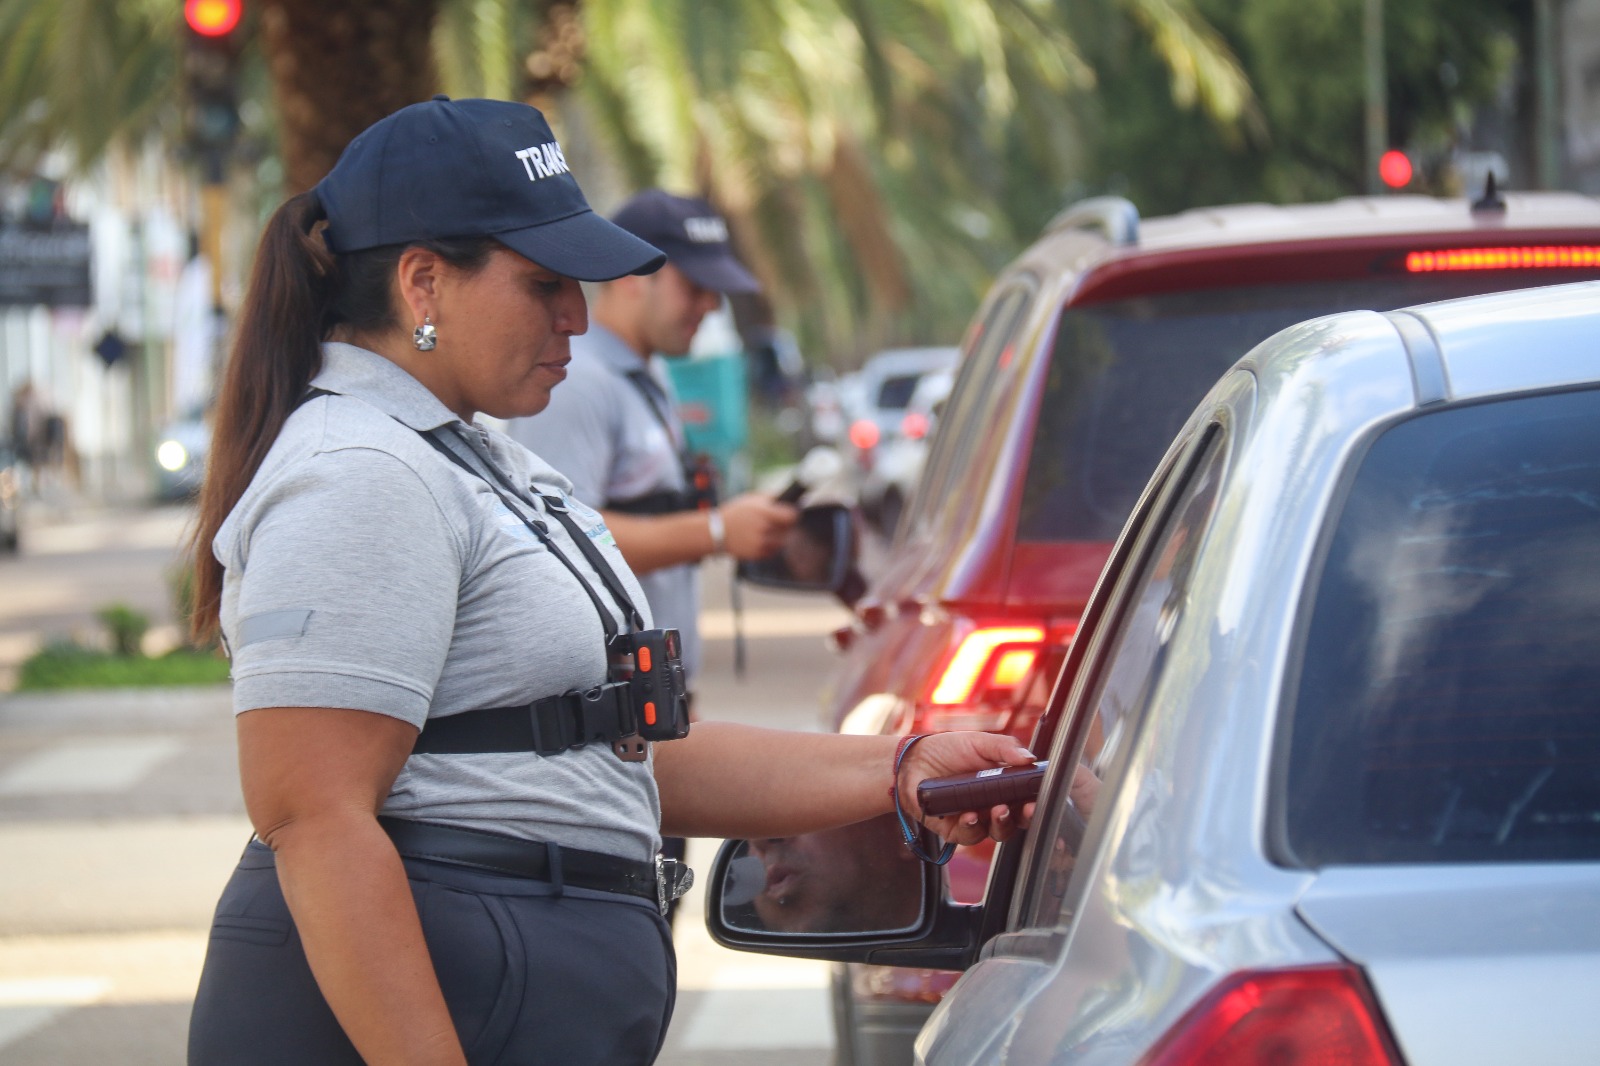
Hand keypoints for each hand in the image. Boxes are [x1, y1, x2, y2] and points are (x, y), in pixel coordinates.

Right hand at [718, 493, 798, 559]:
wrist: (715, 532)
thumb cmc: (734, 513)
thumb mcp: (751, 499)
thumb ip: (770, 498)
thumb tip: (786, 497)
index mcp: (764, 512)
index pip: (792, 516)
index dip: (792, 515)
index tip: (789, 514)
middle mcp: (764, 528)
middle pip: (788, 529)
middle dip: (784, 525)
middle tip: (777, 522)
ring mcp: (761, 543)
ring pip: (782, 541)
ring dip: (778, 537)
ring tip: (768, 531)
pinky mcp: (757, 554)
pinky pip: (773, 551)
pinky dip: (770, 547)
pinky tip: (761, 539)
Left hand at [895, 732, 1037, 847]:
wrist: (911, 762)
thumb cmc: (946, 750)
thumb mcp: (978, 743)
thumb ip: (1005, 748)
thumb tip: (1030, 758)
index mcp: (1003, 786)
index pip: (1026, 800)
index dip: (1035, 802)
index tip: (1039, 798)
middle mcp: (992, 806)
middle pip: (1016, 821)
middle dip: (1023, 818)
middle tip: (1025, 808)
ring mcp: (975, 819)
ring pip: (996, 832)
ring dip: (1000, 823)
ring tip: (996, 810)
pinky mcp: (955, 830)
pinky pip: (969, 836)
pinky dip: (972, 827)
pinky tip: (969, 815)